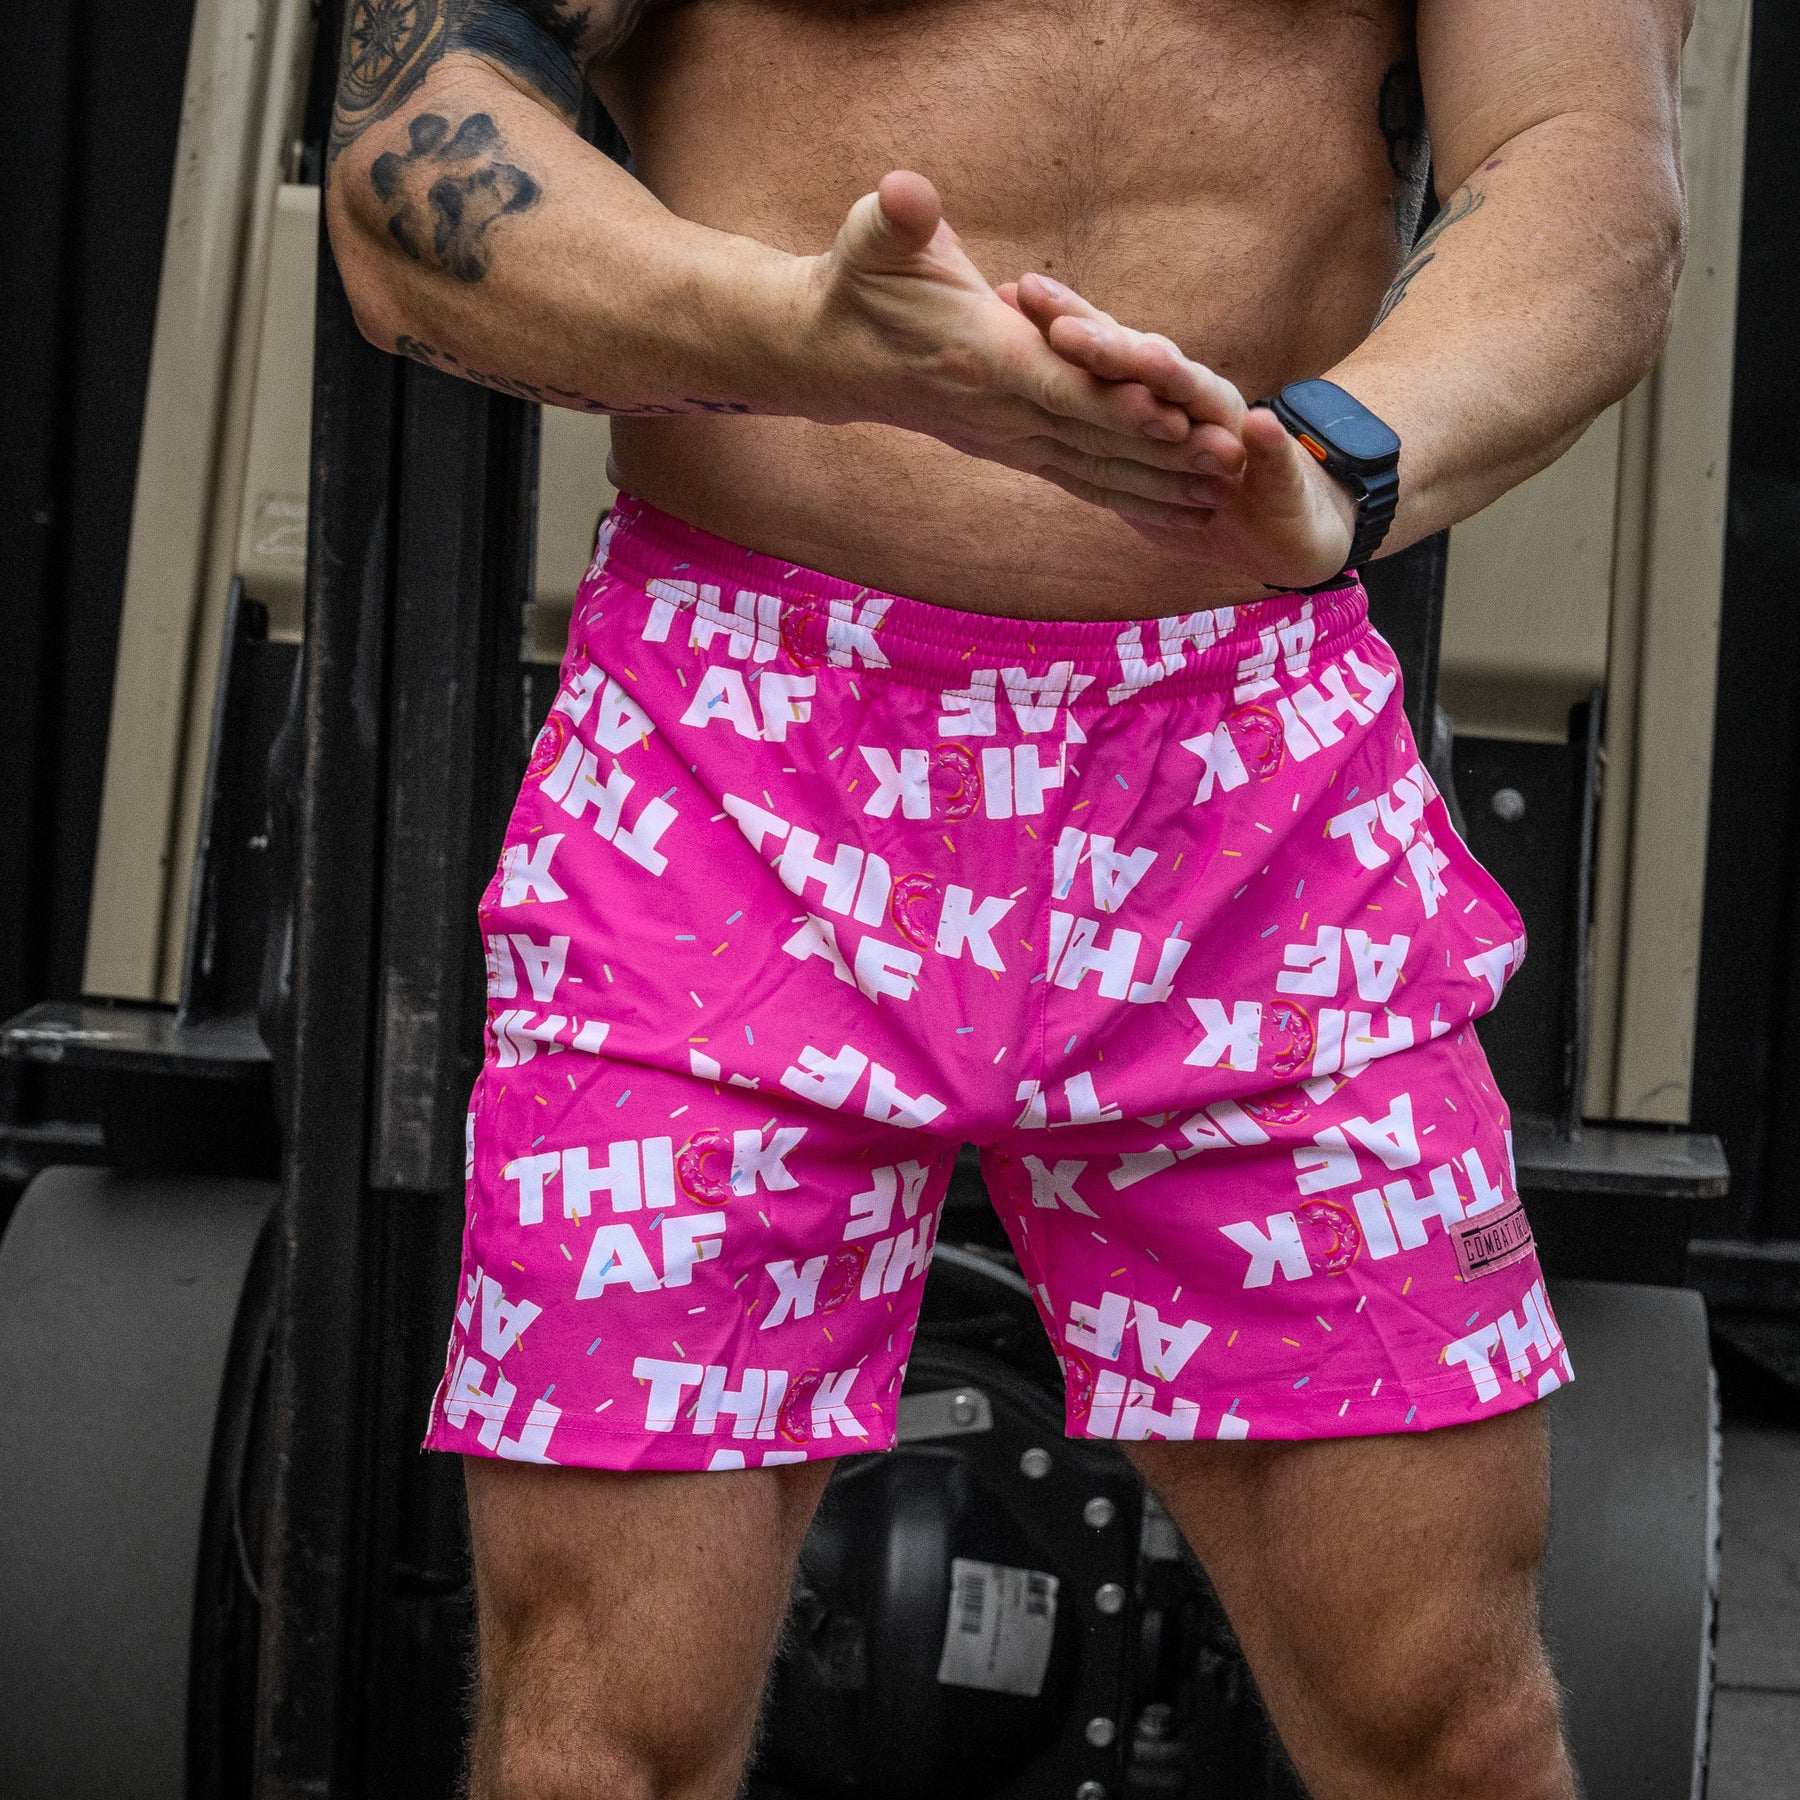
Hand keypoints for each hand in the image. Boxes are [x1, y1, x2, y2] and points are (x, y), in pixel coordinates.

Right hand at [800, 171, 1246, 505]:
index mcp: (980, 358)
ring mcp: (1007, 438)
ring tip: (1222, 494)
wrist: (827, 357)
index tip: (1171, 409)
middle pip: (1092, 437)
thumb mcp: (869, 240)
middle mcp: (999, 411)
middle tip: (1230, 459)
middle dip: (1163, 452)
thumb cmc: (858, 285)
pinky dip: (1129, 497)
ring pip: (1093, 468)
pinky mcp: (1014, 450)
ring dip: (1158, 483)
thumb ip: (894, 219)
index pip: (1055, 382)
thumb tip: (902, 193)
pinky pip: (1079, 480)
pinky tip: (1178, 511)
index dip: (1112, 398)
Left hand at [1013, 274, 1357, 588]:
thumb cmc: (1187, 485)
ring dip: (1177, 380)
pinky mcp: (1280, 473)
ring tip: (1151, 361)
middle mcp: (1191, 400)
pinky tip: (1259, 428)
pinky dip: (1268, 443)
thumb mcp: (1124, 456)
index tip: (1015, 291)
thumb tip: (1008, 372)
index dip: (1062, 320)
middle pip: (1144, 362)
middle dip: (1106, 344)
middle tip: (1064, 329)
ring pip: (1202, 397)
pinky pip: (1274, 458)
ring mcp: (1236, 431)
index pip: (1102, 347)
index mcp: (1149, 393)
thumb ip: (1079, 410)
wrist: (1277, 526)